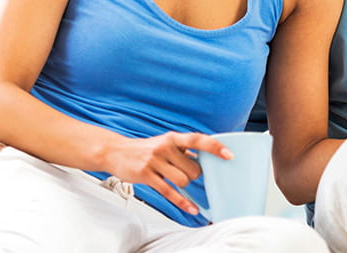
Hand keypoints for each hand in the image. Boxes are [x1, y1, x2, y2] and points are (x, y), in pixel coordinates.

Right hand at [103, 132, 231, 214]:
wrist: (116, 151)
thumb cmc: (146, 148)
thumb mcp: (166, 142)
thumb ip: (185, 149)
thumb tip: (208, 156)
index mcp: (173, 138)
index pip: (198, 140)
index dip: (215, 147)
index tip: (229, 155)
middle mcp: (165, 147)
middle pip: (194, 168)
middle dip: (194, 174)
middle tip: (185, 172)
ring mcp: (155, 162)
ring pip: (183, 180)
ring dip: (185, 184)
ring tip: (175, 178)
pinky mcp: (147, 176)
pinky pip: (169, 192)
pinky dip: (182, 202)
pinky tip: (192, 208)